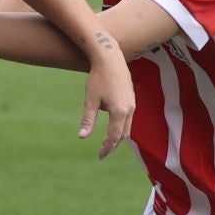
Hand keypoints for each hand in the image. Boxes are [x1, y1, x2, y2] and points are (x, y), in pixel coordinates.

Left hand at [81, 40, 134, 158]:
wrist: (110, 57)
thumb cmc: (98, 78)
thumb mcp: (90, 100)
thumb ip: (87, 120)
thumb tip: (81, 137)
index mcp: (119, 112)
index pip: (114, 137)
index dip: (107, 148)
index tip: (99, 156)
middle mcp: (129, 109)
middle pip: (123, 135)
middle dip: (113, 144)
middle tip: (102, 151)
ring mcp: (132, 104)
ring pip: (127, 127)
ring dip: (117, 136)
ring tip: (105, 141)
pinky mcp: (132, 98)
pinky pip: (128, 118)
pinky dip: (121, 126)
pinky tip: (112, 125)